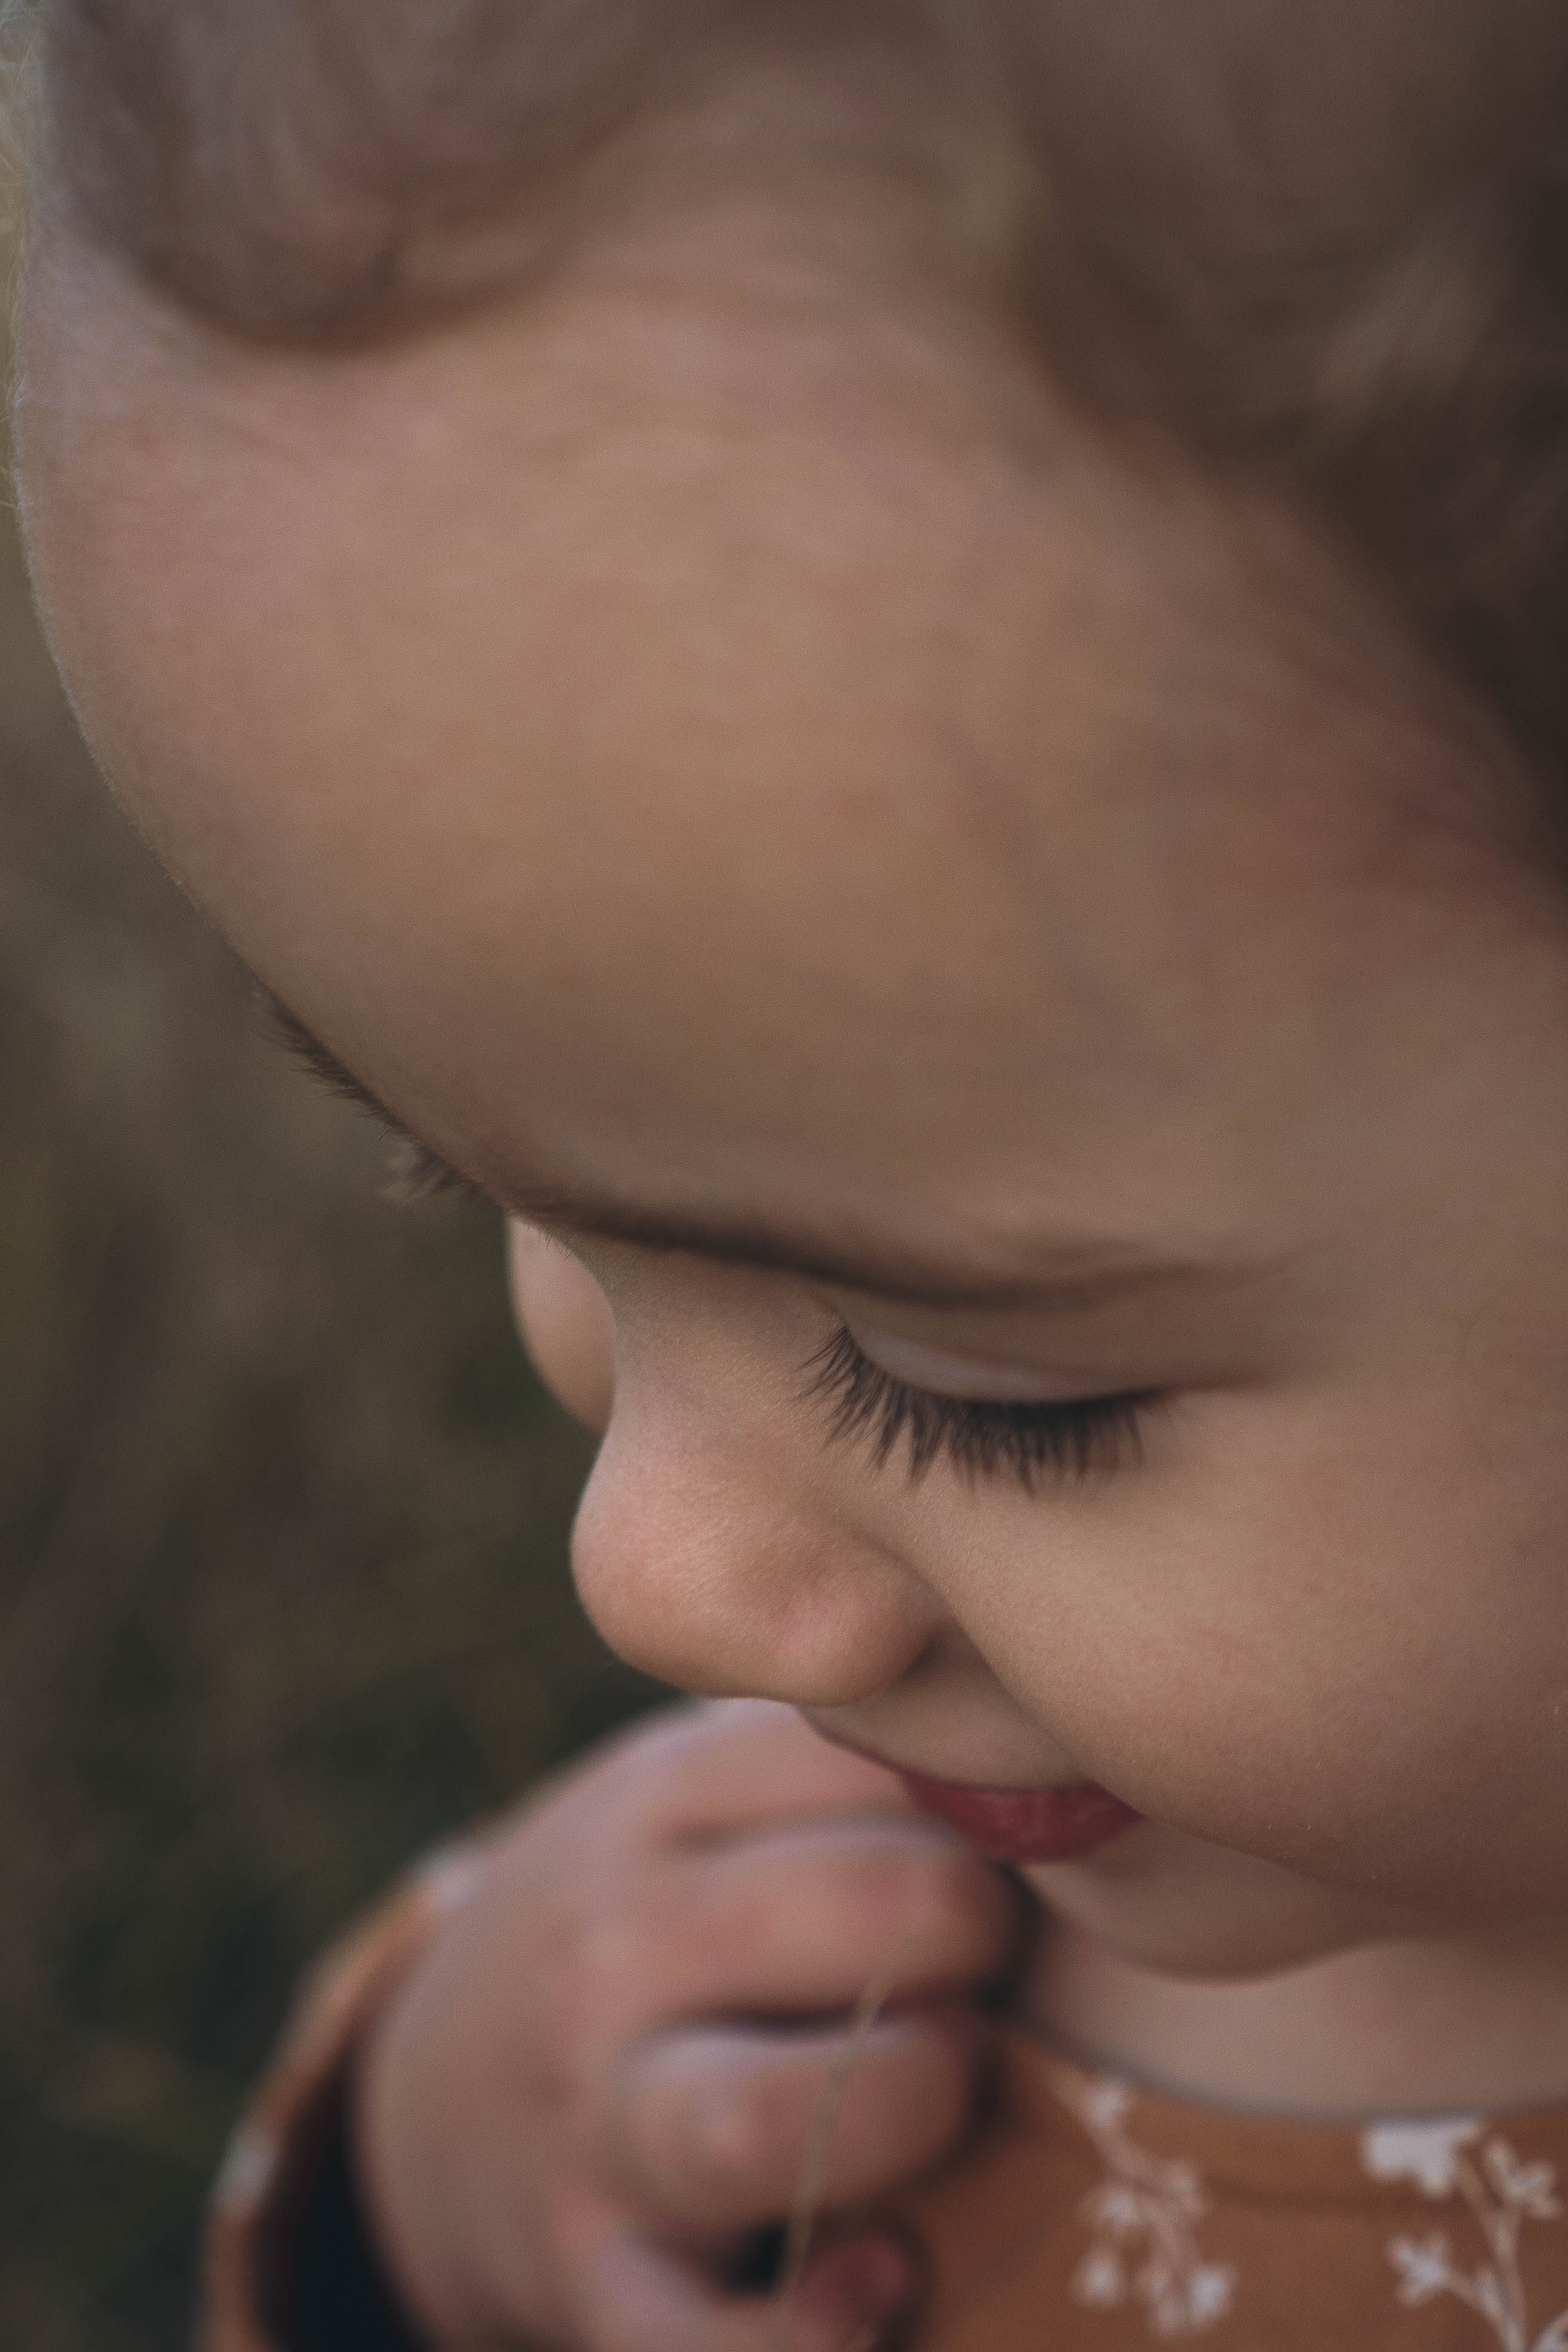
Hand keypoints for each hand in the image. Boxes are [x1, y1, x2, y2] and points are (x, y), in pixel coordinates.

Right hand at [355, 1698, 1023, 2349]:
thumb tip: (1041, 1739)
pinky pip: (698, 2342)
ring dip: (906, 2101)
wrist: (433, 2099)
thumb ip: (838, 1758)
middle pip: (854, 1912)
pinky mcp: (590, 2279)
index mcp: (656, 1802)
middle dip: (977, 1930)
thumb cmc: (648, 1922)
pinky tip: (887, 2278)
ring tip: (949, 2079)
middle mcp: (614, 1950)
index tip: (1001, 1831)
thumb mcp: (699, 1798)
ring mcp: (595, 2122)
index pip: (861, 1756)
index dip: (976, 1794)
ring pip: (759, 2119)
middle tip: (989, 1958)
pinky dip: (809, 2333)